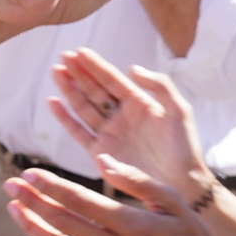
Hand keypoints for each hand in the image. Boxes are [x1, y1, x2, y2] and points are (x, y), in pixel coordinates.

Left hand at [3, 156, 235, 235]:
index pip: (78, 200)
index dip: (49, 185)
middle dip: (32, 201)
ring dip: (32, 226)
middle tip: (10, 185)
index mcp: (130, 222)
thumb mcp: (171, 199)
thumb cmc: (190, 235)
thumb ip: (135, 178)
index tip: (28, 172)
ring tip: (13, 208)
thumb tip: (102, 159)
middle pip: (62, 221)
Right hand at [48, 47, 214, 203]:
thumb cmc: (183, 148)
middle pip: (94, 90)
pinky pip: (78, 132)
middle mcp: (120, 116)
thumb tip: (132, 68)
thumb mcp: (179, 110)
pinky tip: (53, 102)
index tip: (79, 51)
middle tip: (63, 56)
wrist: (180, 184)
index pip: (112, 80)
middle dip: (78, 73)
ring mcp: (109, 134)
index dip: (95, 66)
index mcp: (138, 104)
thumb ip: (160, 85)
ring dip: (69, 89)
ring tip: (56, 71)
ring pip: (83, 106)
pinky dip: (64, 118)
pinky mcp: (100, 153)